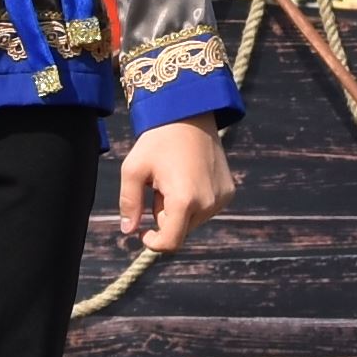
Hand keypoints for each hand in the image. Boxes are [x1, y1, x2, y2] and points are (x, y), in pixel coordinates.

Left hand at [120, 115, 230, 258]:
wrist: (189, 113)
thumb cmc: (157, 140)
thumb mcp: (133, 169)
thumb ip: (128, 203)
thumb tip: (128, 230)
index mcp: (184, 201)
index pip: (169, 242)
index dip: (152, 241)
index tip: (142, 230)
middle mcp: (208, 204)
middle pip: (179, 230)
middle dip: (164, 216)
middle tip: (158, 188)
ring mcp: (221, 198)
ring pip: (192, 221)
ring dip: (179, 209)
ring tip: (174, 179)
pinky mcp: (228, 192)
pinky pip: (206, 209)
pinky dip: (194, 201)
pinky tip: (189, 177)